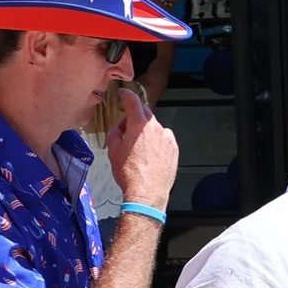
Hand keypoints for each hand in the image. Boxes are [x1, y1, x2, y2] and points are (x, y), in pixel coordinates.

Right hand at [105, 86, 177, 209]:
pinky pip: (164, 139)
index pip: (132, 101)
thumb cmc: (129, 174)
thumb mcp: (113, 152)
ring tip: (139, 149)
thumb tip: (116, 129)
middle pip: (145, 113)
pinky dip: (157, 142)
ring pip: (155, 127)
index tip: (123, 94)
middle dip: (135, 117)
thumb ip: (113, 134)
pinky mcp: (174, 148)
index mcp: (138, 125)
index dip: (126, 95)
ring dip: (146, 132)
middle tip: (126, 131)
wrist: (147, 193)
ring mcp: (167, 138)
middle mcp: (155, 128)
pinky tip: (150, 156)